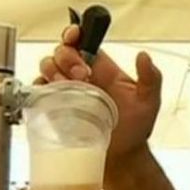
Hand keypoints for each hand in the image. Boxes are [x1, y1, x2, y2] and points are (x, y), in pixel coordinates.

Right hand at [38, 25, 162, 159]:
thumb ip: (151, 78)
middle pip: (62, 51)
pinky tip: (53, 96)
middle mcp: (82, 75)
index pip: (83, 41)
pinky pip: (39, 91)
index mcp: (102, 67)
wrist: (122, 157)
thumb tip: (144, 56)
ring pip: (47, 66)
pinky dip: (41, 89)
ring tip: (68, 85)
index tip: (75, 36)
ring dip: (54, 71)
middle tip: (82, 74)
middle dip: (67, 57)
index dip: (74, 33)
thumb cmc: (135, 128)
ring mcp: (67, 90)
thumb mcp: (149, 101)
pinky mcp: (55, 106)